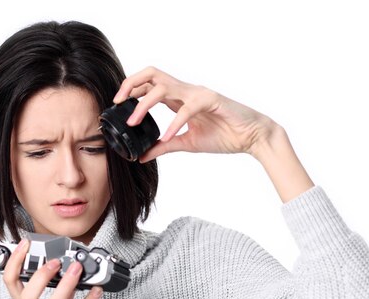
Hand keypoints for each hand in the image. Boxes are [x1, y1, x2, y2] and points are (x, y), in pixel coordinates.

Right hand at [2, 239, 102, 298]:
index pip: (9, 282)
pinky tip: (97, 290)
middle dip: (41, 276)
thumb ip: (55, 288)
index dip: (15, 261)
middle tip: (55, 261)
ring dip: (66, 286)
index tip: (25, 244)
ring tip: (77, 269)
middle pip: (27, 297)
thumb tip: (66, 264)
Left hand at [113, 66, 282, 162]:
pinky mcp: (210, 100)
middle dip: (131, 83)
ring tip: (133, 122)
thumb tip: (141, 156)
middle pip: (152, 74)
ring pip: (164, 87)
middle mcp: (185, 91)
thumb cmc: (223, 135)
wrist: (252, 137)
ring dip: (144, 104)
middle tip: (118, 103)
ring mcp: (197, 93)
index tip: (116, 105)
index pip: (149, 84)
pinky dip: (173, 124)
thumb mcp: (186, 143)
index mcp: (179, 98)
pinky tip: (165, 137)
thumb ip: (164, 146)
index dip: (130, 90)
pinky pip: (187, 109)